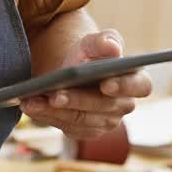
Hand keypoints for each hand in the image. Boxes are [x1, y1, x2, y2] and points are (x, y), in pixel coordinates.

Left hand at [20, 29, 152, 139]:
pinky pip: (66, 127)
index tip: (105, 84)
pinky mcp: (85, 130)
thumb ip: (104, 41)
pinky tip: (31, 106)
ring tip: (32, 101)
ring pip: (80, 119)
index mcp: (135, 81)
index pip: (140, 87)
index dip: (124, 86)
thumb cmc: (88, 54)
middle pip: (102, 107)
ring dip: (55, 111)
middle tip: (54, 95)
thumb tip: (112, 47)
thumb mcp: (94, 43)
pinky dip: (47, 116)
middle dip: (77, 100)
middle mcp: (123, 105)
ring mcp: (105, 122)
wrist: (71, 70)